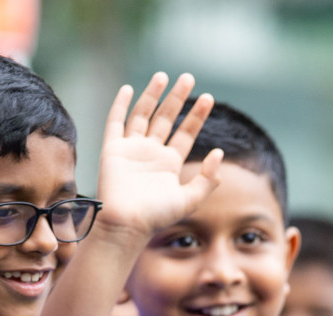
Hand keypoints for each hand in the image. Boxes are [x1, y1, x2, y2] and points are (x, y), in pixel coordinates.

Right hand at [95, 72, 223, 238]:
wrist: (128, 224)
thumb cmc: (158, 216)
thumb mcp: (190, 199)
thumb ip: (207, 179)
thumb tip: (219, 153)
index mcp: (169, 164)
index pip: (186, 133)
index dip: (196, 116)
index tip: (208, 98)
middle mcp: (151, 153)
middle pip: (166, 118)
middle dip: (177, 98)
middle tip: (189, 77)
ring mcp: (132, 149)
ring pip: (143, 114)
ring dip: (153, 95)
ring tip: (164, 76)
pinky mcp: (113, 149)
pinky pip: (116, 122)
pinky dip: (121, 105)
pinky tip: (129, 89)